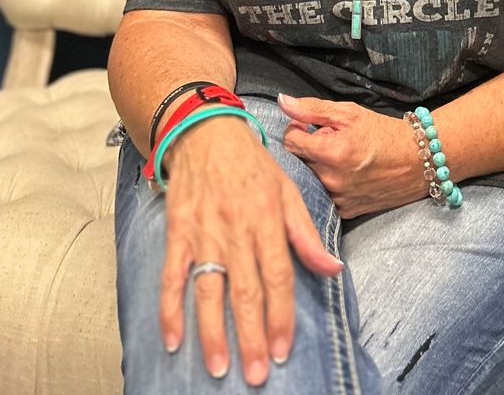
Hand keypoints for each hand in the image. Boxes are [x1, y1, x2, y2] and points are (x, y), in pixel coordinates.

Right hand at [159, 114, 342, 385]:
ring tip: (219, 368)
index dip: (281, 316)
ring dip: (212, 333)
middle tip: (257, 374)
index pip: (278, 276)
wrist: (205, 132)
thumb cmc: (252, 164)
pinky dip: (169, 310)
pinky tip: (172, 340)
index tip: (283, 349)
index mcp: (267, 218)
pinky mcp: (177, 233)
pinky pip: (171, 277)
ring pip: (208, 290)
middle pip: (244, 291)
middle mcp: (235, 228)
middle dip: (251, 336)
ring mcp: (203, 232)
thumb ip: (306, 234)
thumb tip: (333, 269)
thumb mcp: (288, 190)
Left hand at [278, 93, 423, 217]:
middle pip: (296, 162)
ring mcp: (338, 199)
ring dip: (315, 168)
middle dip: (307, 149)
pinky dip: (327, 184)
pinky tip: (344, 174)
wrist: (416, 161)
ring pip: (308, 180)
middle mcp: (331, 180)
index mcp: (331, 153)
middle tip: (328, 141)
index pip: (290, 141)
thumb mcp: (349, 113)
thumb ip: (313, 109)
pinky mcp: (345, 212)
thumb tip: (283, 102)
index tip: (311, 126)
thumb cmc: (382, 133)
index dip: (298, 129)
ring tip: (337, 158)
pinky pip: (322, 196)